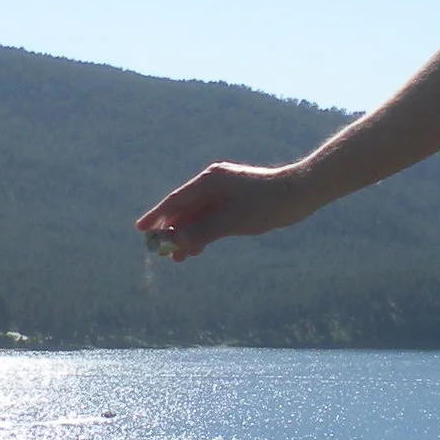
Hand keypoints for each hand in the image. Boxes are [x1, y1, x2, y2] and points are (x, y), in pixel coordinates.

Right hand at [136, 162, 321, 259]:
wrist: (299, 193)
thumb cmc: (266, 204)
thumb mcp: (230, 222)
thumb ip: (201, 231)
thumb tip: (174, 242)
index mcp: (209, 181)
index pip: (175, 201)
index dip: (156, 216)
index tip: (140, 230)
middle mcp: (213, 183)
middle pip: (185, 208)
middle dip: (172, 230)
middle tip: (158, 251)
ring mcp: (224, 191)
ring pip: (198, 215)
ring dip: (188, 235)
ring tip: (178, 259)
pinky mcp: (235, 200)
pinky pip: (212, 217)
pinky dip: (204, 232)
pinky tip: (198, 249)